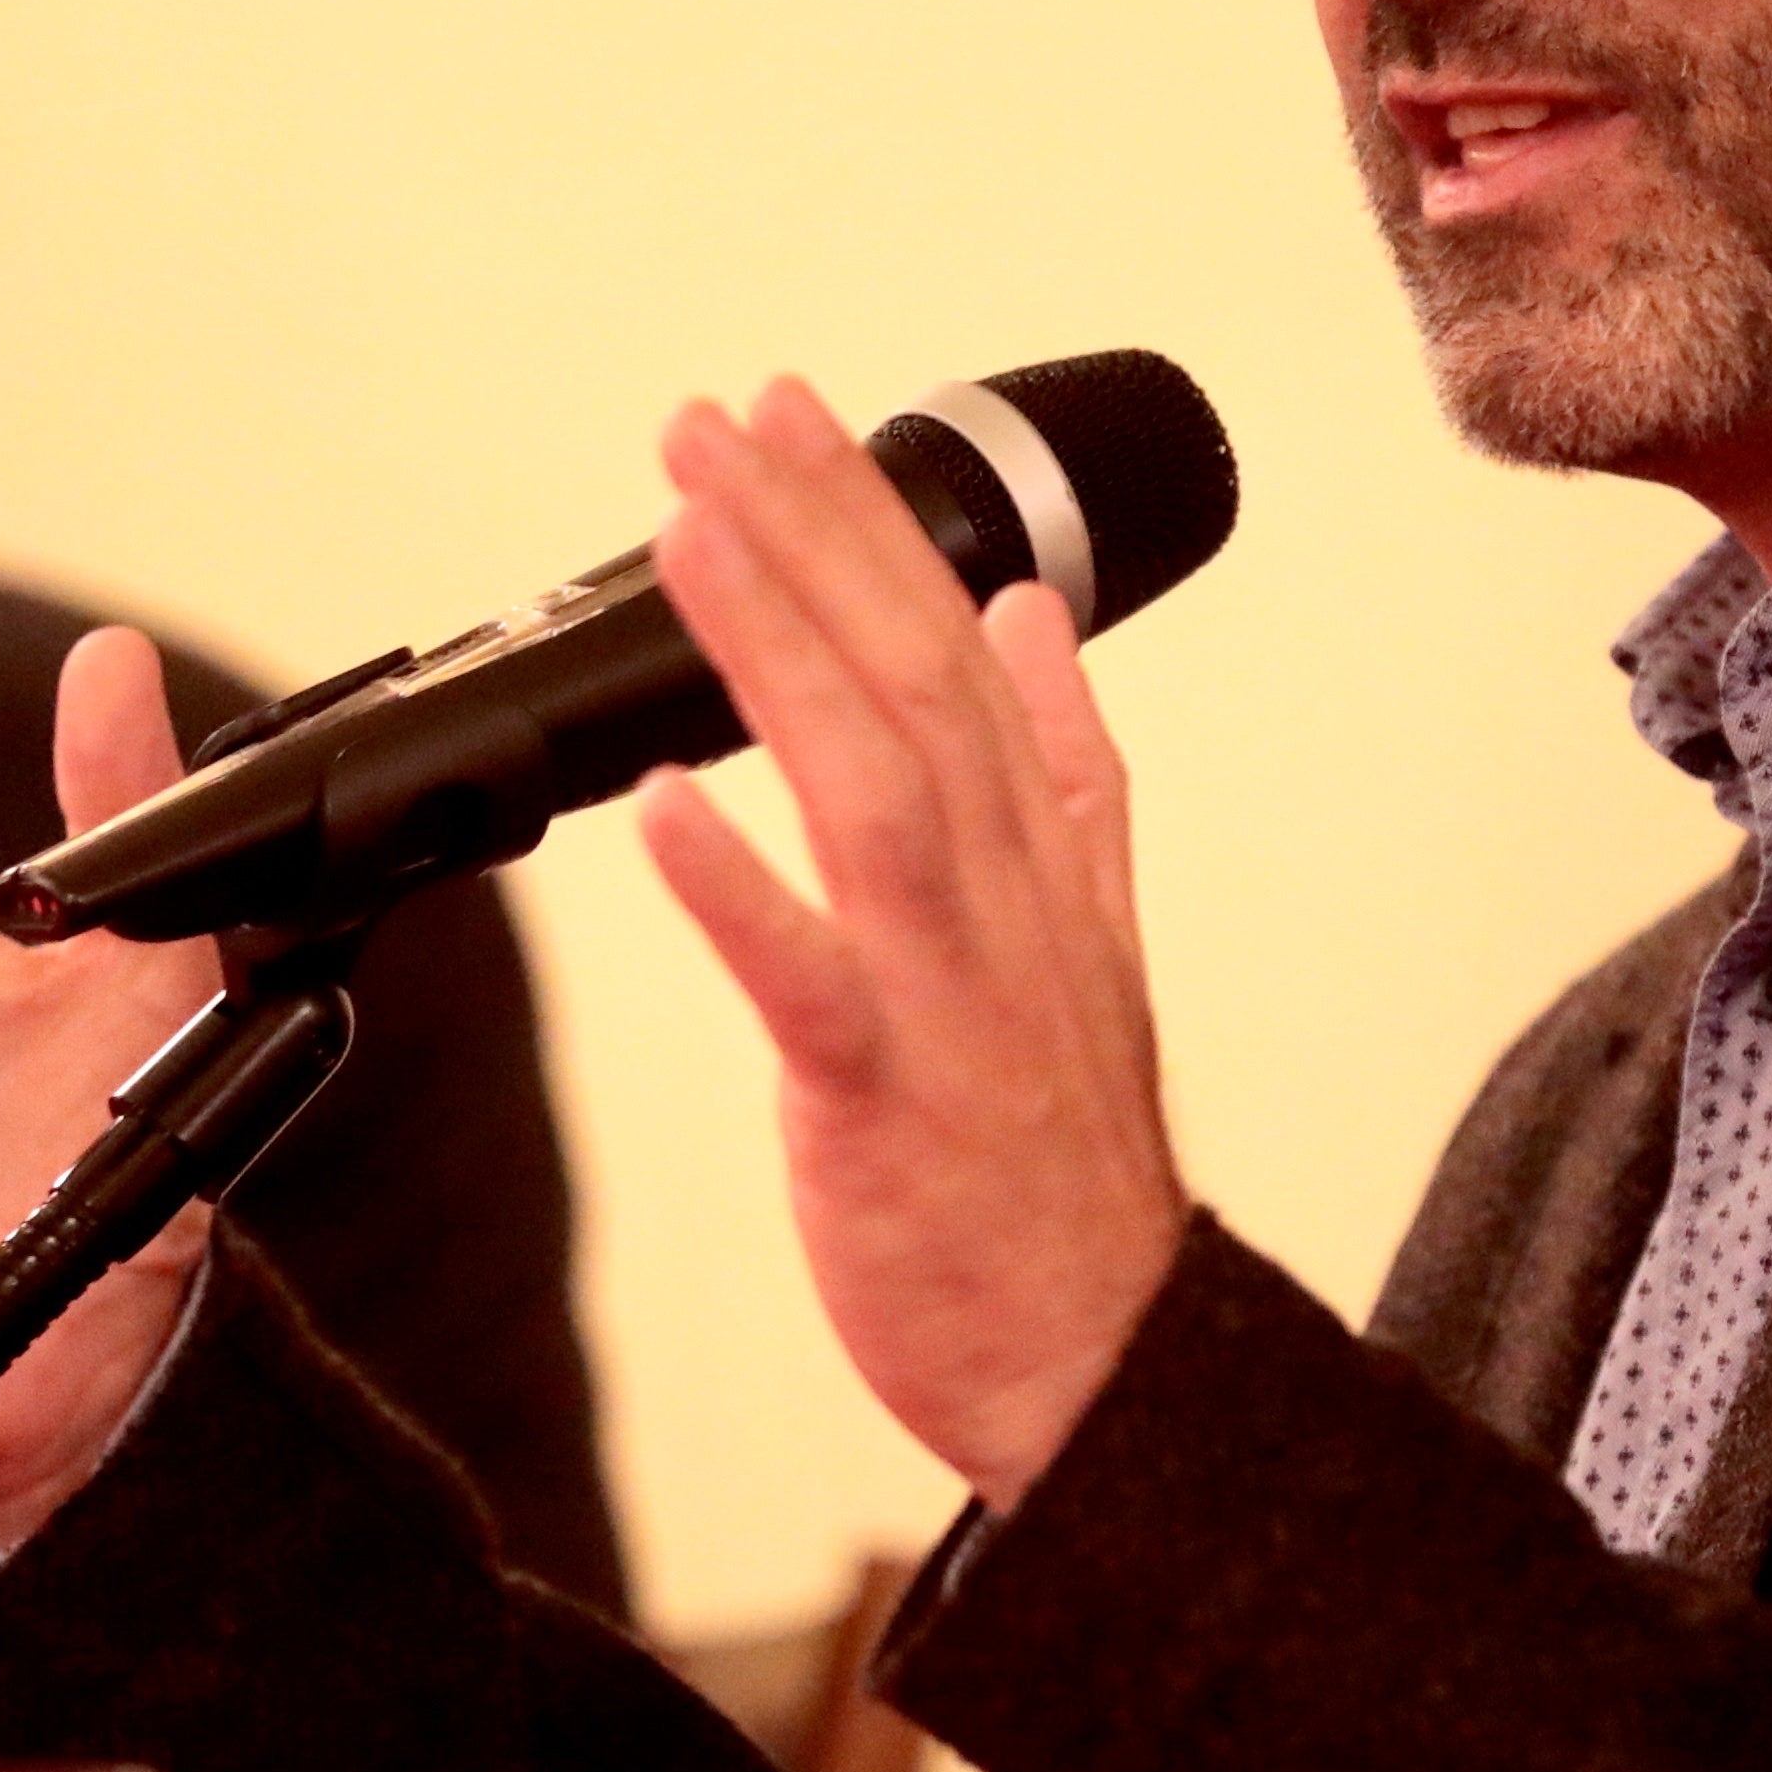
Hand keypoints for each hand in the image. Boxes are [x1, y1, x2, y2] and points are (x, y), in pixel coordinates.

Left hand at [633, 379, 1189, 1505]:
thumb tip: (1032, 617)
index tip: (790, 408)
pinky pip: (811, 983)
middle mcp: (999, 900)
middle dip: (815, 533)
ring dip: (779, 652)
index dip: (869, 519)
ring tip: (690, 534)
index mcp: (1035, 856)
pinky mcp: (885, 1099)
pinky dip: (743, 892)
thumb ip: (1065, 769)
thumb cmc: (1064, 1164)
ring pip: (869, 788)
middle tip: (717, 414)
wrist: (1109, 1363)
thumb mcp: (1089, 937)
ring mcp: (947, 994)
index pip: (952, 642)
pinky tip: (663, 806)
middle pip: (912, 679)